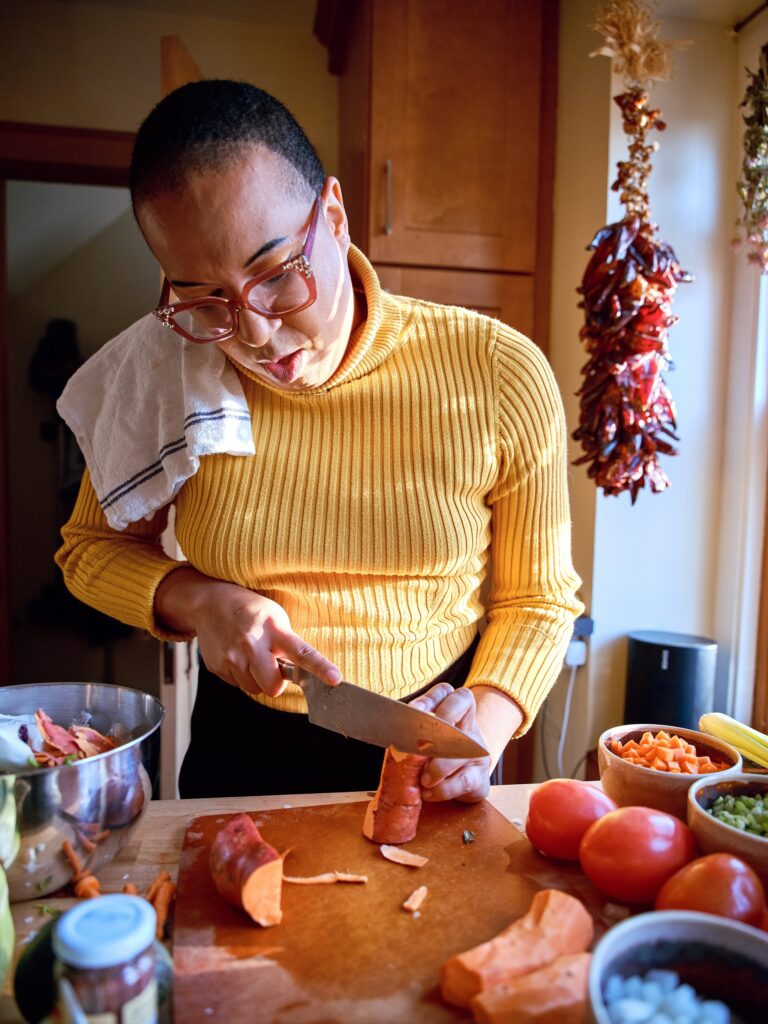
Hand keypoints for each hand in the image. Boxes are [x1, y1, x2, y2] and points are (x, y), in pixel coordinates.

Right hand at [155, 568, 340, 697]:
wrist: (209, 602)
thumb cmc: (249, 609)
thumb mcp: (275, 616)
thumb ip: (287, 642)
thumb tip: (298, 670)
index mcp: (273, 629)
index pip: (301, 652)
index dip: (319, 667)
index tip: (335, 678)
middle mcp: (251, 645)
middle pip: (272, 686)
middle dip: (275, 683)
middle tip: (272, 666)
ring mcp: (231, 658)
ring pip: (254, 689)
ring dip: (257, 679)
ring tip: (251, 655)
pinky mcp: (217, 667)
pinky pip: (237, 685)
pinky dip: (241, 675)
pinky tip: (237, 655)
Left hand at [409, 683, 491, 802]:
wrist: (458, 788)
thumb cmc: (431, 763)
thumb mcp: (419, 748)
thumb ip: (410, 738)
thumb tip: (392, 739)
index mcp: (450, 713)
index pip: (445, 692)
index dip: (429, 698)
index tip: (414, 712)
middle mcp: (467, 725)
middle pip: (463, 700)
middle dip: (443, 717)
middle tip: (426, 741)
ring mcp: (477, 749)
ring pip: (461, 747)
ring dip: (438, 767)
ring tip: (423, 780)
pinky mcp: (480, 777)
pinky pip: (463, 780)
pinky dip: (442, 789)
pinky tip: (429, 792)